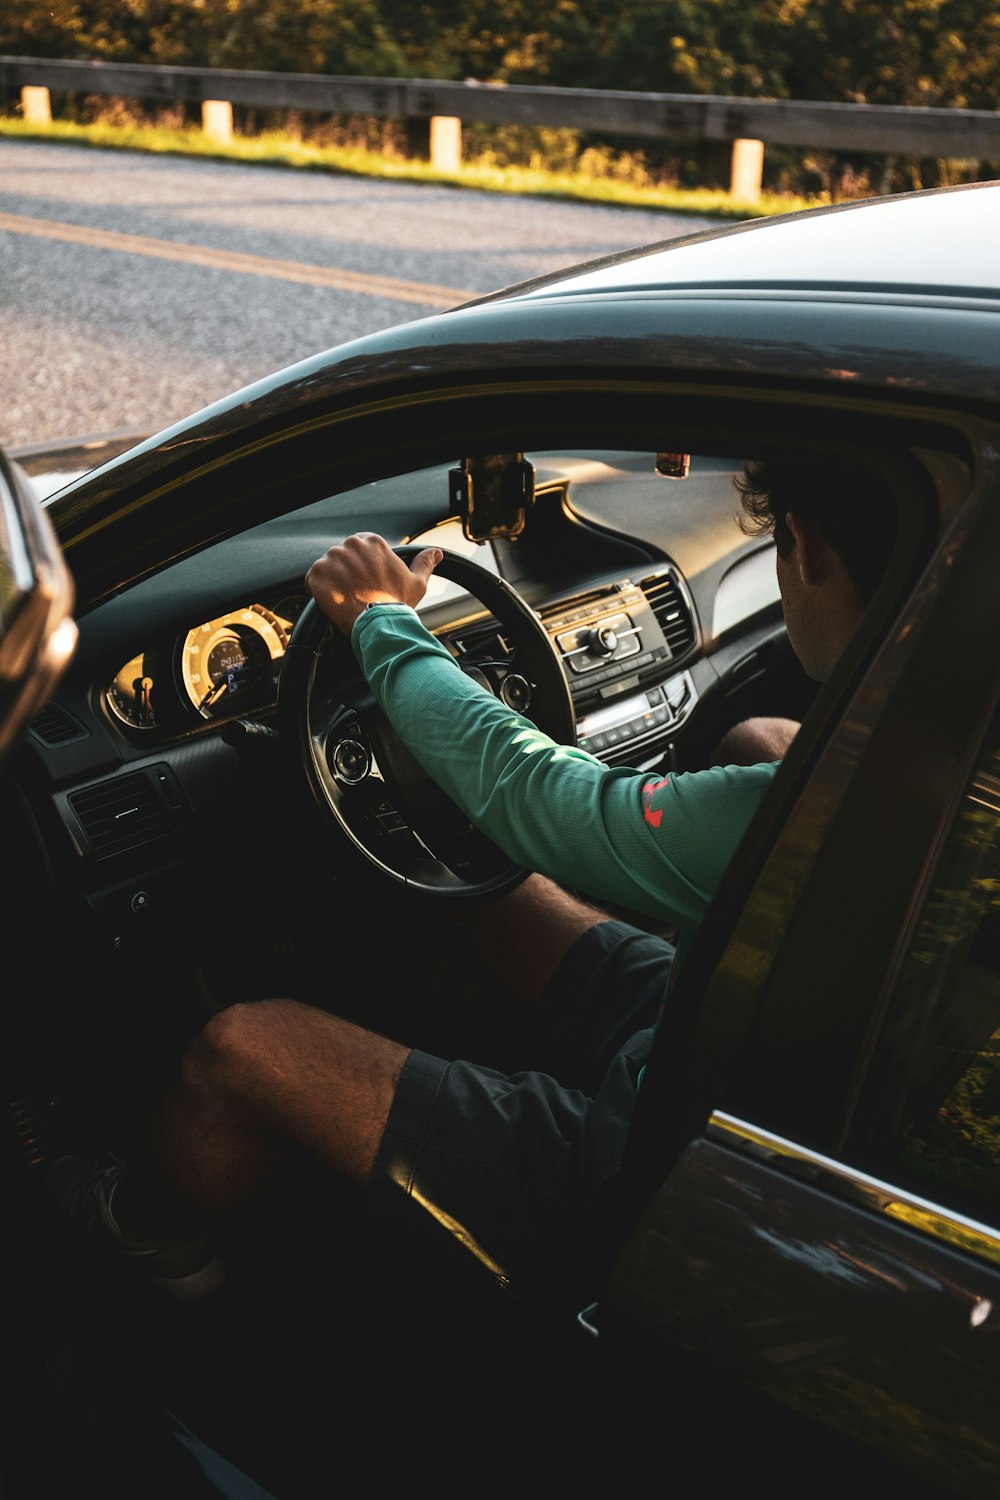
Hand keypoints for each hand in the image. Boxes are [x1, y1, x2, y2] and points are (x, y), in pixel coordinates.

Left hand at [305, 532, 442, 634]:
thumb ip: (424, 563)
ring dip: (332, 583)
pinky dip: (319, 592)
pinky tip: (334, 602)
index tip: (365, 582)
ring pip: (327, 569)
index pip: (358, 548)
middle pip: (341, 557)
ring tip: (346, 600)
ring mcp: (332, 558)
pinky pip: (312, 580)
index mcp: (372, 542)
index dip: (360, 567)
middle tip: (356, 594)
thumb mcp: (416, 582)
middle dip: (345, 574)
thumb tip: (435, 552)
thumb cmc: (397, 604)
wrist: (379, 624)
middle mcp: (351, 545)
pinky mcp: (317, 574)